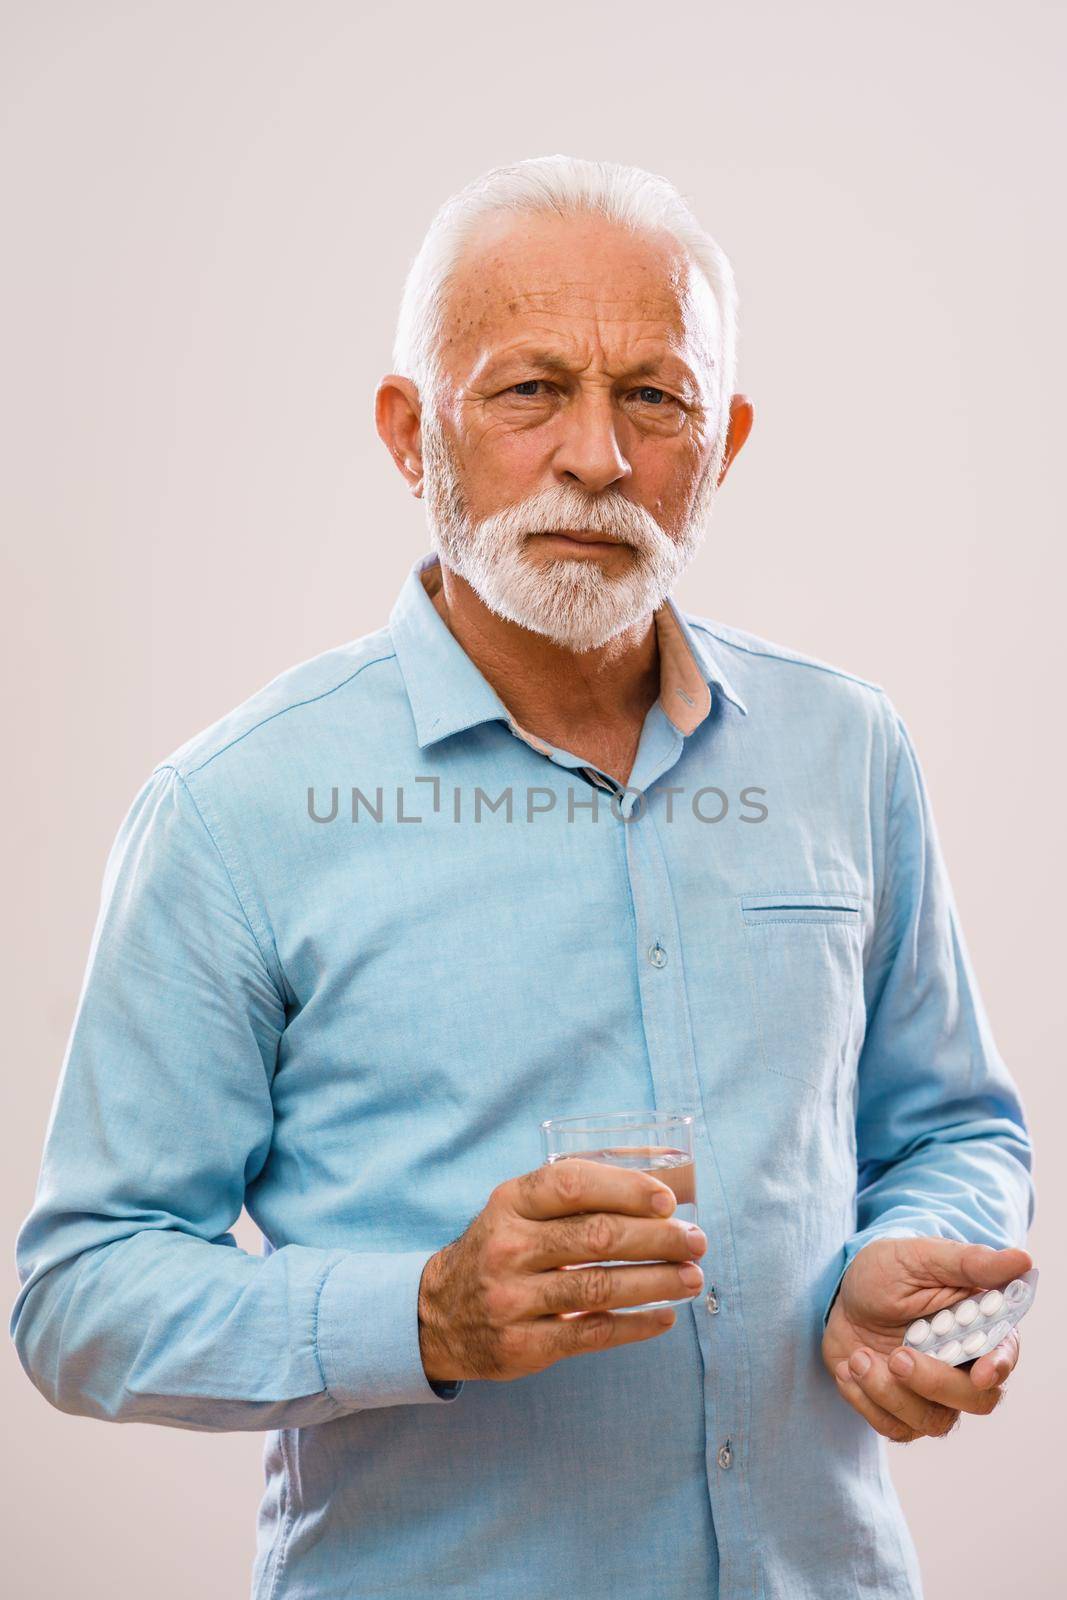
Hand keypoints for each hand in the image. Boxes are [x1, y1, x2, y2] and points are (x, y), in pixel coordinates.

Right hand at [417, 1158, 707, 1382]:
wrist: (438, 1315)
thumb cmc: (500, 1249)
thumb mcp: (517, 1209)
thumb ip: (572, 1195)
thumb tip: (656, 1187)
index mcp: (510, 1203)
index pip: (572, 1183)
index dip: (625, 1188)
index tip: (667, 1200)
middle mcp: (508, 1248)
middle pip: (597, 1237)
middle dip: (658, 1239)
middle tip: (696, 1242)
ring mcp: (514, 1299)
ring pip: (600, 1289)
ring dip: (656, 1282)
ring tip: (692, 1277)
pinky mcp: (524, 1345)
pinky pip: (593, 1334)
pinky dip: (636, 1325)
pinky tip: (665, 1316)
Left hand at [822, 1238, 1031, 1442]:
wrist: (843, 1295)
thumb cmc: (888, 1271)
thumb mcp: (921, 1257)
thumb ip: (970, 1263)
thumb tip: (1022, 1260)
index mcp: (979, 1327)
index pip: (1004, 1354)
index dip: (998, 1367)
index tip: (981, 1372)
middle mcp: (964, 1366)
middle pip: (976, 1399)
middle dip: (934, 1383)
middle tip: (896, 1357)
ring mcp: (933, 1393)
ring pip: (933, 1420)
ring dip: (889, 1392)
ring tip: (858, 1357)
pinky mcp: (902, 1410)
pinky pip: (894, 1428)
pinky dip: (865, 1401)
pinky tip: (849, 1368)